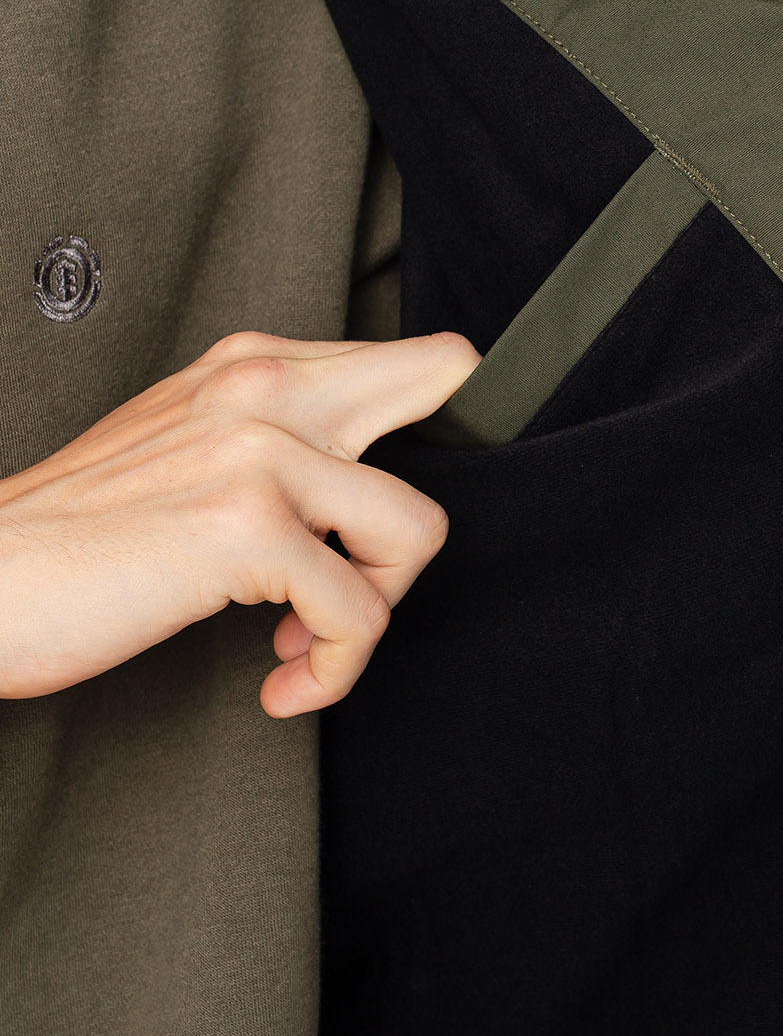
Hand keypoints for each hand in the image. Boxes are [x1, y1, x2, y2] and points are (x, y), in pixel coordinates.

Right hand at [0, 329, 477, 716]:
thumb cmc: (73, 542)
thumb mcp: (183, 452)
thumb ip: (276, 443)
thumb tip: (363, 495)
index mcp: (254, 364)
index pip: (419, 356)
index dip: (455, 420)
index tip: (406, 514)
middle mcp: (264, 386)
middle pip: (449, 386)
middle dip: (425, 497)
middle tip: (367, 575)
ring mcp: (258, 451)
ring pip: (416, 528)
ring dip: (373, 611)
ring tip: (306, 642)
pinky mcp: (245, 527)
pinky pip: (359, 613)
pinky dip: (334, 668)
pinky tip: (283, 680)